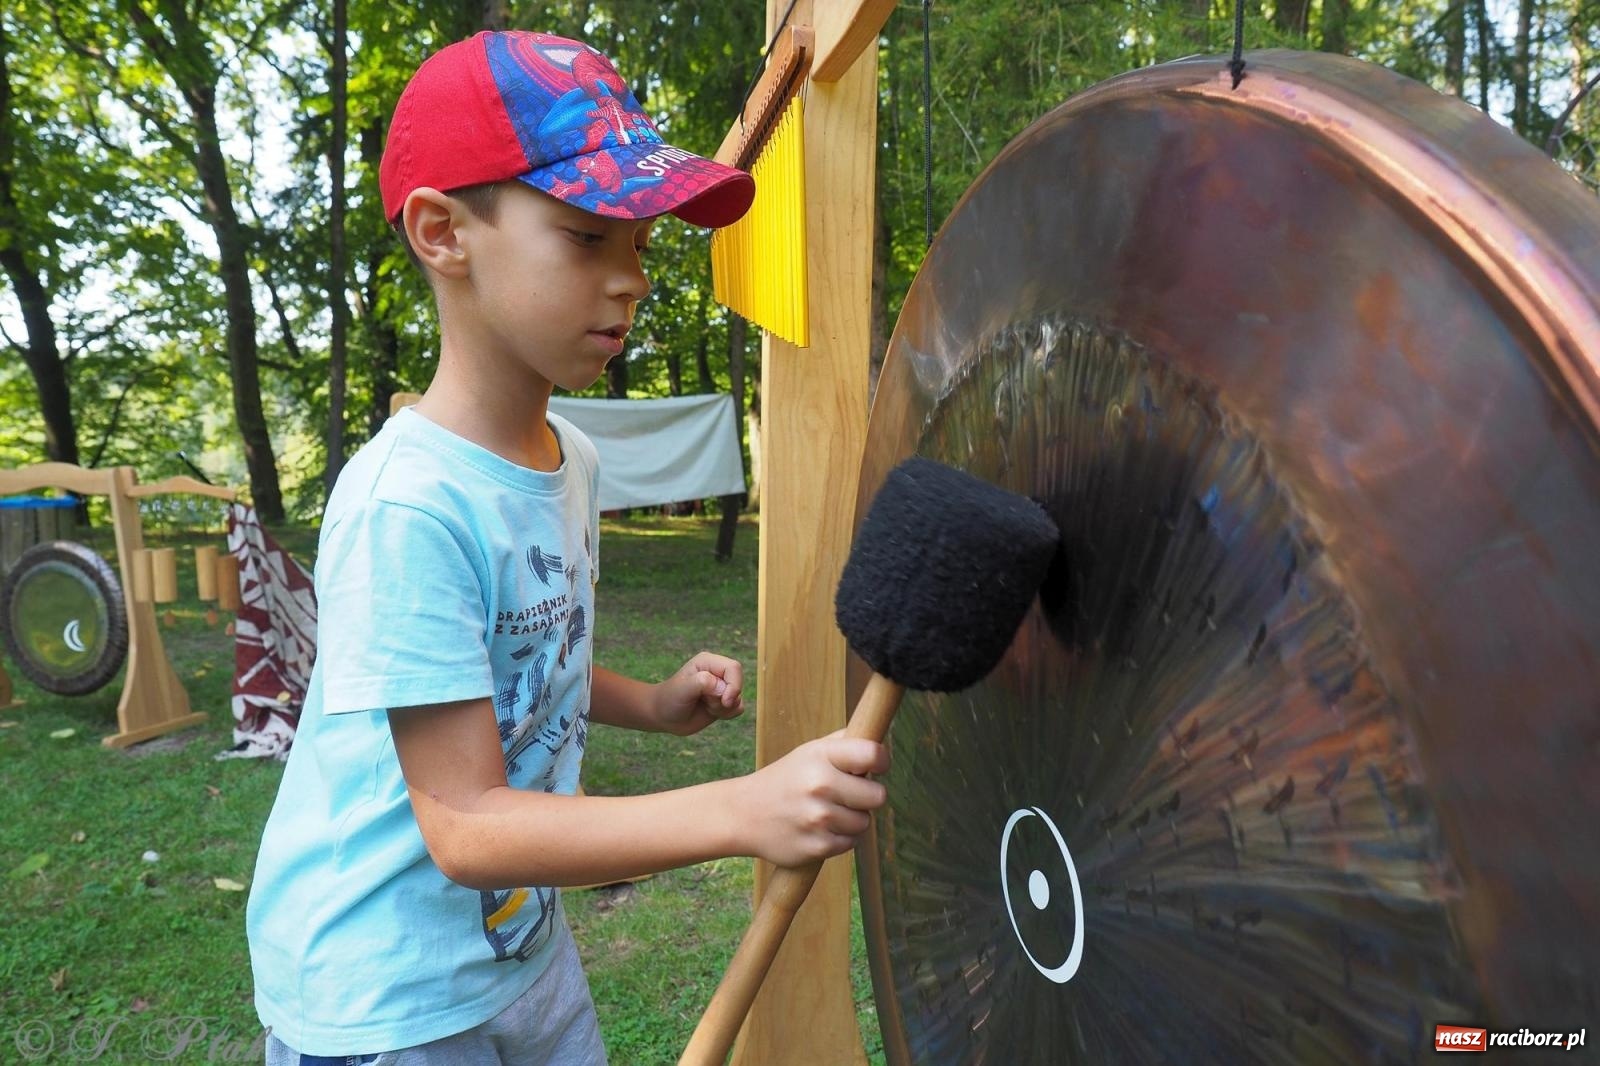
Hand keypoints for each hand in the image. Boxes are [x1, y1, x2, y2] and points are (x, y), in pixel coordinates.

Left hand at [653, 651, 745, 735]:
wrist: (662, 716)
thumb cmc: (669, 699)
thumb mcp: (682, 689)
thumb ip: (702, 683)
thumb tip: (722, 688)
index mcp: (708, 662)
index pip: (734, 668)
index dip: (734, 685)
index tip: (724, 701)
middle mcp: (717, 672)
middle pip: (738, 683)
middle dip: (727, 699)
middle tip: (707, 703)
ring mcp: (721, 687)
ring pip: (739, 698)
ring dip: (725, 708)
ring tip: (706, 707)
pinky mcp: (723, 701)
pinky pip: (738, 708)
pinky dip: (728, 714)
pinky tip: (711, 713)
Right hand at [737, 731, 889, 867]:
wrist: (744, 814)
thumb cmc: (785, 780)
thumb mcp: (809, 752)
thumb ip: (845, 743)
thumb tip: (877, 732)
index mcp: (821, 756)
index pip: (873, 754)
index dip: (882, 762)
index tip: (876, 767)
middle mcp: (820, 785)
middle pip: (878, 796)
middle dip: (867, 797)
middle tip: (846, 794)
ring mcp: (818, 818)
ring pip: (864, 823)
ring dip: (852, 820)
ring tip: (826, 812)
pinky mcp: (817, 847)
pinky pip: (850, 844)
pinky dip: (839, 838)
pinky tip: (818, 829)